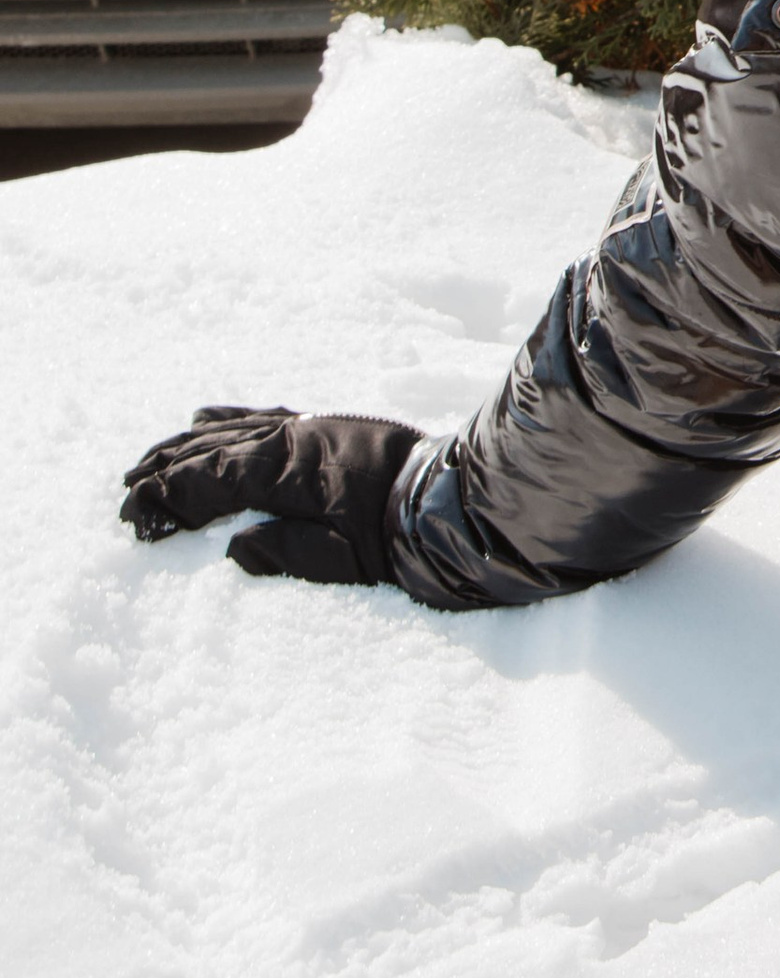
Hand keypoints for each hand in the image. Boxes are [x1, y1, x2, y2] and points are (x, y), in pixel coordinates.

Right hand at [120, 405, 422, 586]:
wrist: (456, 499)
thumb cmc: (402, 539)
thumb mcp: (342, 561)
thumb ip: (285, 554)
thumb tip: (234, 548)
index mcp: (291, 470)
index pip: (213, 479)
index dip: (168, 496)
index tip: (133, 515)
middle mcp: (294, 438)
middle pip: (214, 449)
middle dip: (166, 471)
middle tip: (126, 492)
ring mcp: (310, 427)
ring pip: (234, 429)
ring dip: (188, 444)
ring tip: (150, 459)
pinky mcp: (326, 426)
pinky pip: (265, 415)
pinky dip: (229, 418)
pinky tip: (205, 417)